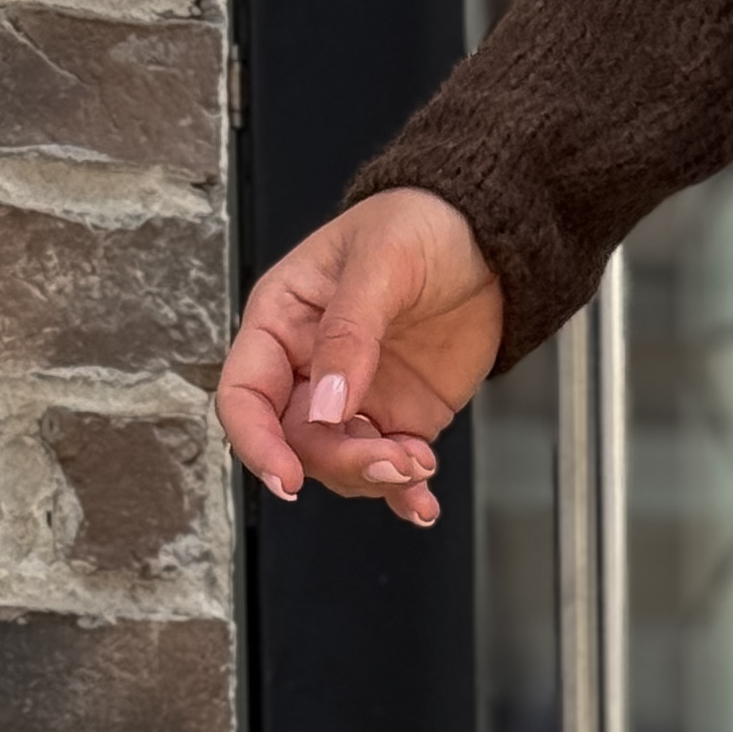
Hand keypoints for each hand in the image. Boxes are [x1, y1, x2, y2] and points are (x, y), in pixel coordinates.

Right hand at [214, 188, 504, 530]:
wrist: (488, 240)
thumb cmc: (419, 226)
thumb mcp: (380, 263)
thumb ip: (349, 334)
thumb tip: (328, 403)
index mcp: (282, 321)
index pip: (244, 395)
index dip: (257, 442)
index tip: (287, 477)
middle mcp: (309, 366)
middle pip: (298, 441)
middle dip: (342, 462)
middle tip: (393, 461)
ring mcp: (355, 396)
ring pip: (341, 463)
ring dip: (378, 477)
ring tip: (420, 463)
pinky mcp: (399, 416)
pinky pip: (389, 467)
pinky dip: (404, 494)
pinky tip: (422, 505)